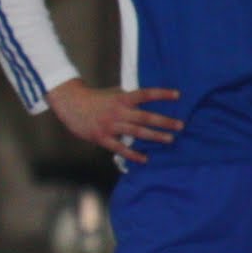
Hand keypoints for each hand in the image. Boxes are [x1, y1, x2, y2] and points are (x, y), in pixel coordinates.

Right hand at [46, 79, 182, 163]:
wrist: (70, 104)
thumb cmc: (94, 99)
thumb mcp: (113, 94)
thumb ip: (129, 99)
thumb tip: (147, 102)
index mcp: (121, 99)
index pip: (145, 94)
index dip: (162, 94)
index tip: (178, 95)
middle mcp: (118, 112)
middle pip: (145, 117)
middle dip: (164, 121)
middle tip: (180, 125)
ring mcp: (110, 125)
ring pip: (137, 132)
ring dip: (155, 136)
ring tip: (170, 139)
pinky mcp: (102, 138)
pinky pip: (120, 148)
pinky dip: (133, 154)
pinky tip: (145, 159)